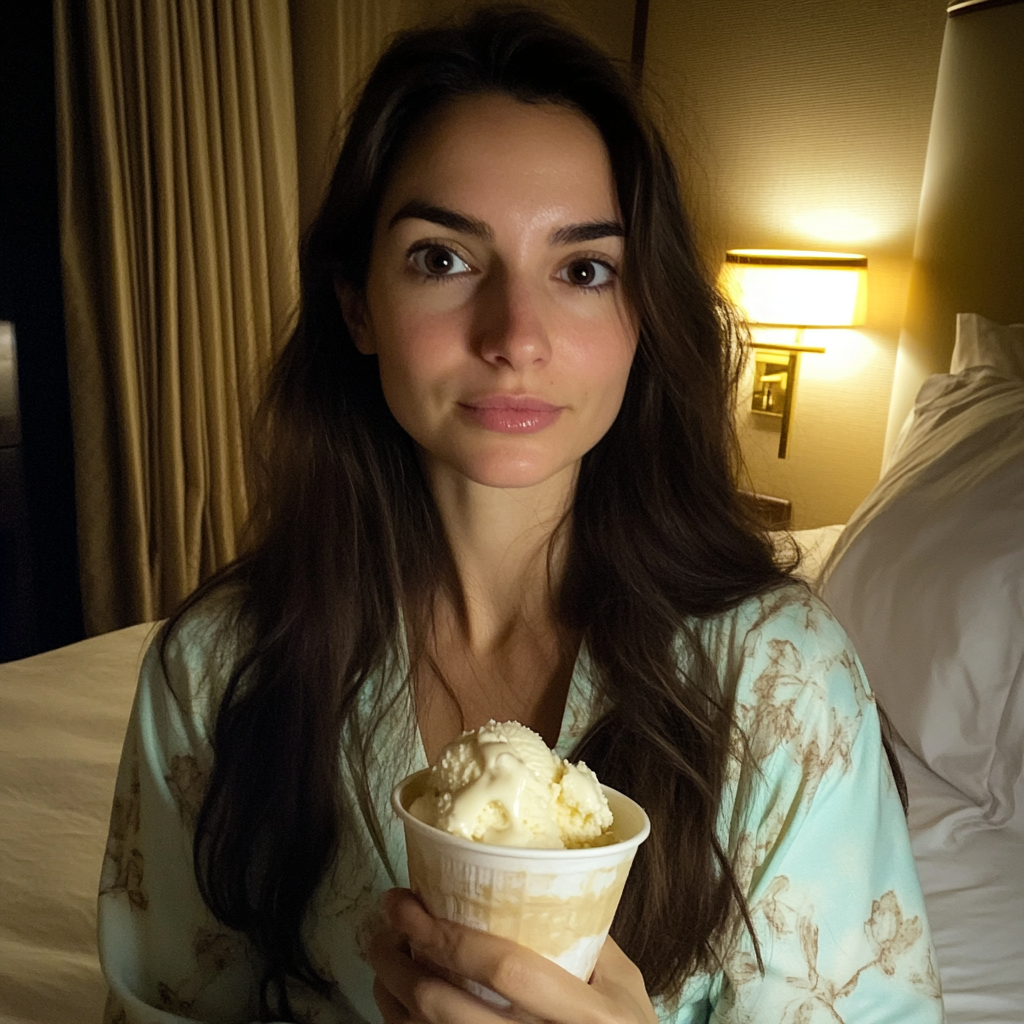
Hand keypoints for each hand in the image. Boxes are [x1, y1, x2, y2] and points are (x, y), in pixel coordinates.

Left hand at [368, 888, 658, 1023]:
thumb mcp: (625, 986)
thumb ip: (587, 939)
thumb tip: (536, 884)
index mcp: (582, 1014)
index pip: (505, 970)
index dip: (449, 936)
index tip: (411, 904)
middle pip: (444, 1008)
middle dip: (399, 960)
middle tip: (386, 919)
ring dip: (391, 990)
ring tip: (384, 951)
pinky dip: (400, 1022)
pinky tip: (399, 998)